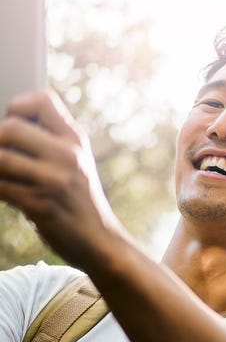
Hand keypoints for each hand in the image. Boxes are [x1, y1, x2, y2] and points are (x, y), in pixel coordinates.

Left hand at [0, 89, 124, 267]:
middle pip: (10, 127)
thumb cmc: (79, 203)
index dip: (16, 107)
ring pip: (0, 158)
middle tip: (5, 161)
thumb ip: (48, 143)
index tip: (14, 128)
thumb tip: (4, 130)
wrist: (100, 242)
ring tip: (5, 179)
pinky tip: (3, 194)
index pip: (41, 100)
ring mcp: (55, 181)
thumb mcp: (76, 164)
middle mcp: (68, 156)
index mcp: (75, 140)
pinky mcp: (41, 205)